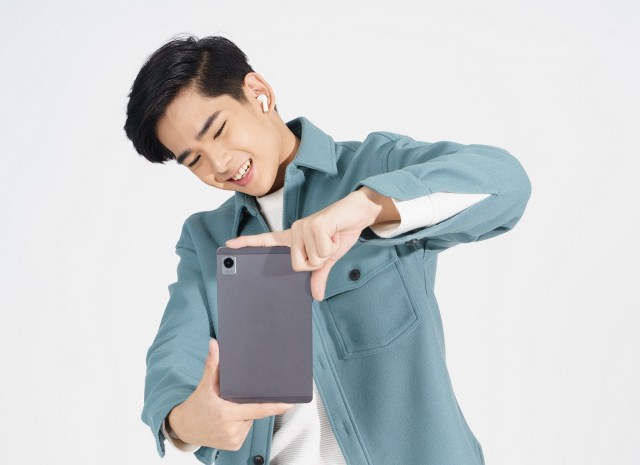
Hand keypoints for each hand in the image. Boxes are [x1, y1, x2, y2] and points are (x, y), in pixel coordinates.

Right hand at [167, 338, 294, 450]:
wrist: (184, 428)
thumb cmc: (196, 405)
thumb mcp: (205, 385)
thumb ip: (212, 364)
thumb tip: (215, 344)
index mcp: (227, 414)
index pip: (257, 410)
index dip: (275, 406)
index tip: (290, 403)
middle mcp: (232, 429)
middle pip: (253, 412)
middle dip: (249, 403)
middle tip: (234, 400)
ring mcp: (234, 439)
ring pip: (250, 421)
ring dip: (245, 413)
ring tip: (229, 409)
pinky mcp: (234, 445)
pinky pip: (245, 429)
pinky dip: (241, 423)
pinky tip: (230, 420)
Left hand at [225, 187, 398, 300]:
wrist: (358, 213)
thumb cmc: (340, 233)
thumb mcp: (328, 259)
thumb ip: (318, 275)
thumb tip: (317, 296)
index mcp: (294, 238)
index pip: (267, 241)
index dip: (247, 243)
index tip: (227, 244)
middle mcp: (294, 231)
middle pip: (297, 265)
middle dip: (317, 262)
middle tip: (327, 247)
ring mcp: (303, 226)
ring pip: (311, 260)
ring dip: (328, 253)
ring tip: (333, 238)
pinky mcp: (314, 225)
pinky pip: (321, 252)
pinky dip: (333, 247)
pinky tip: (336, 233)